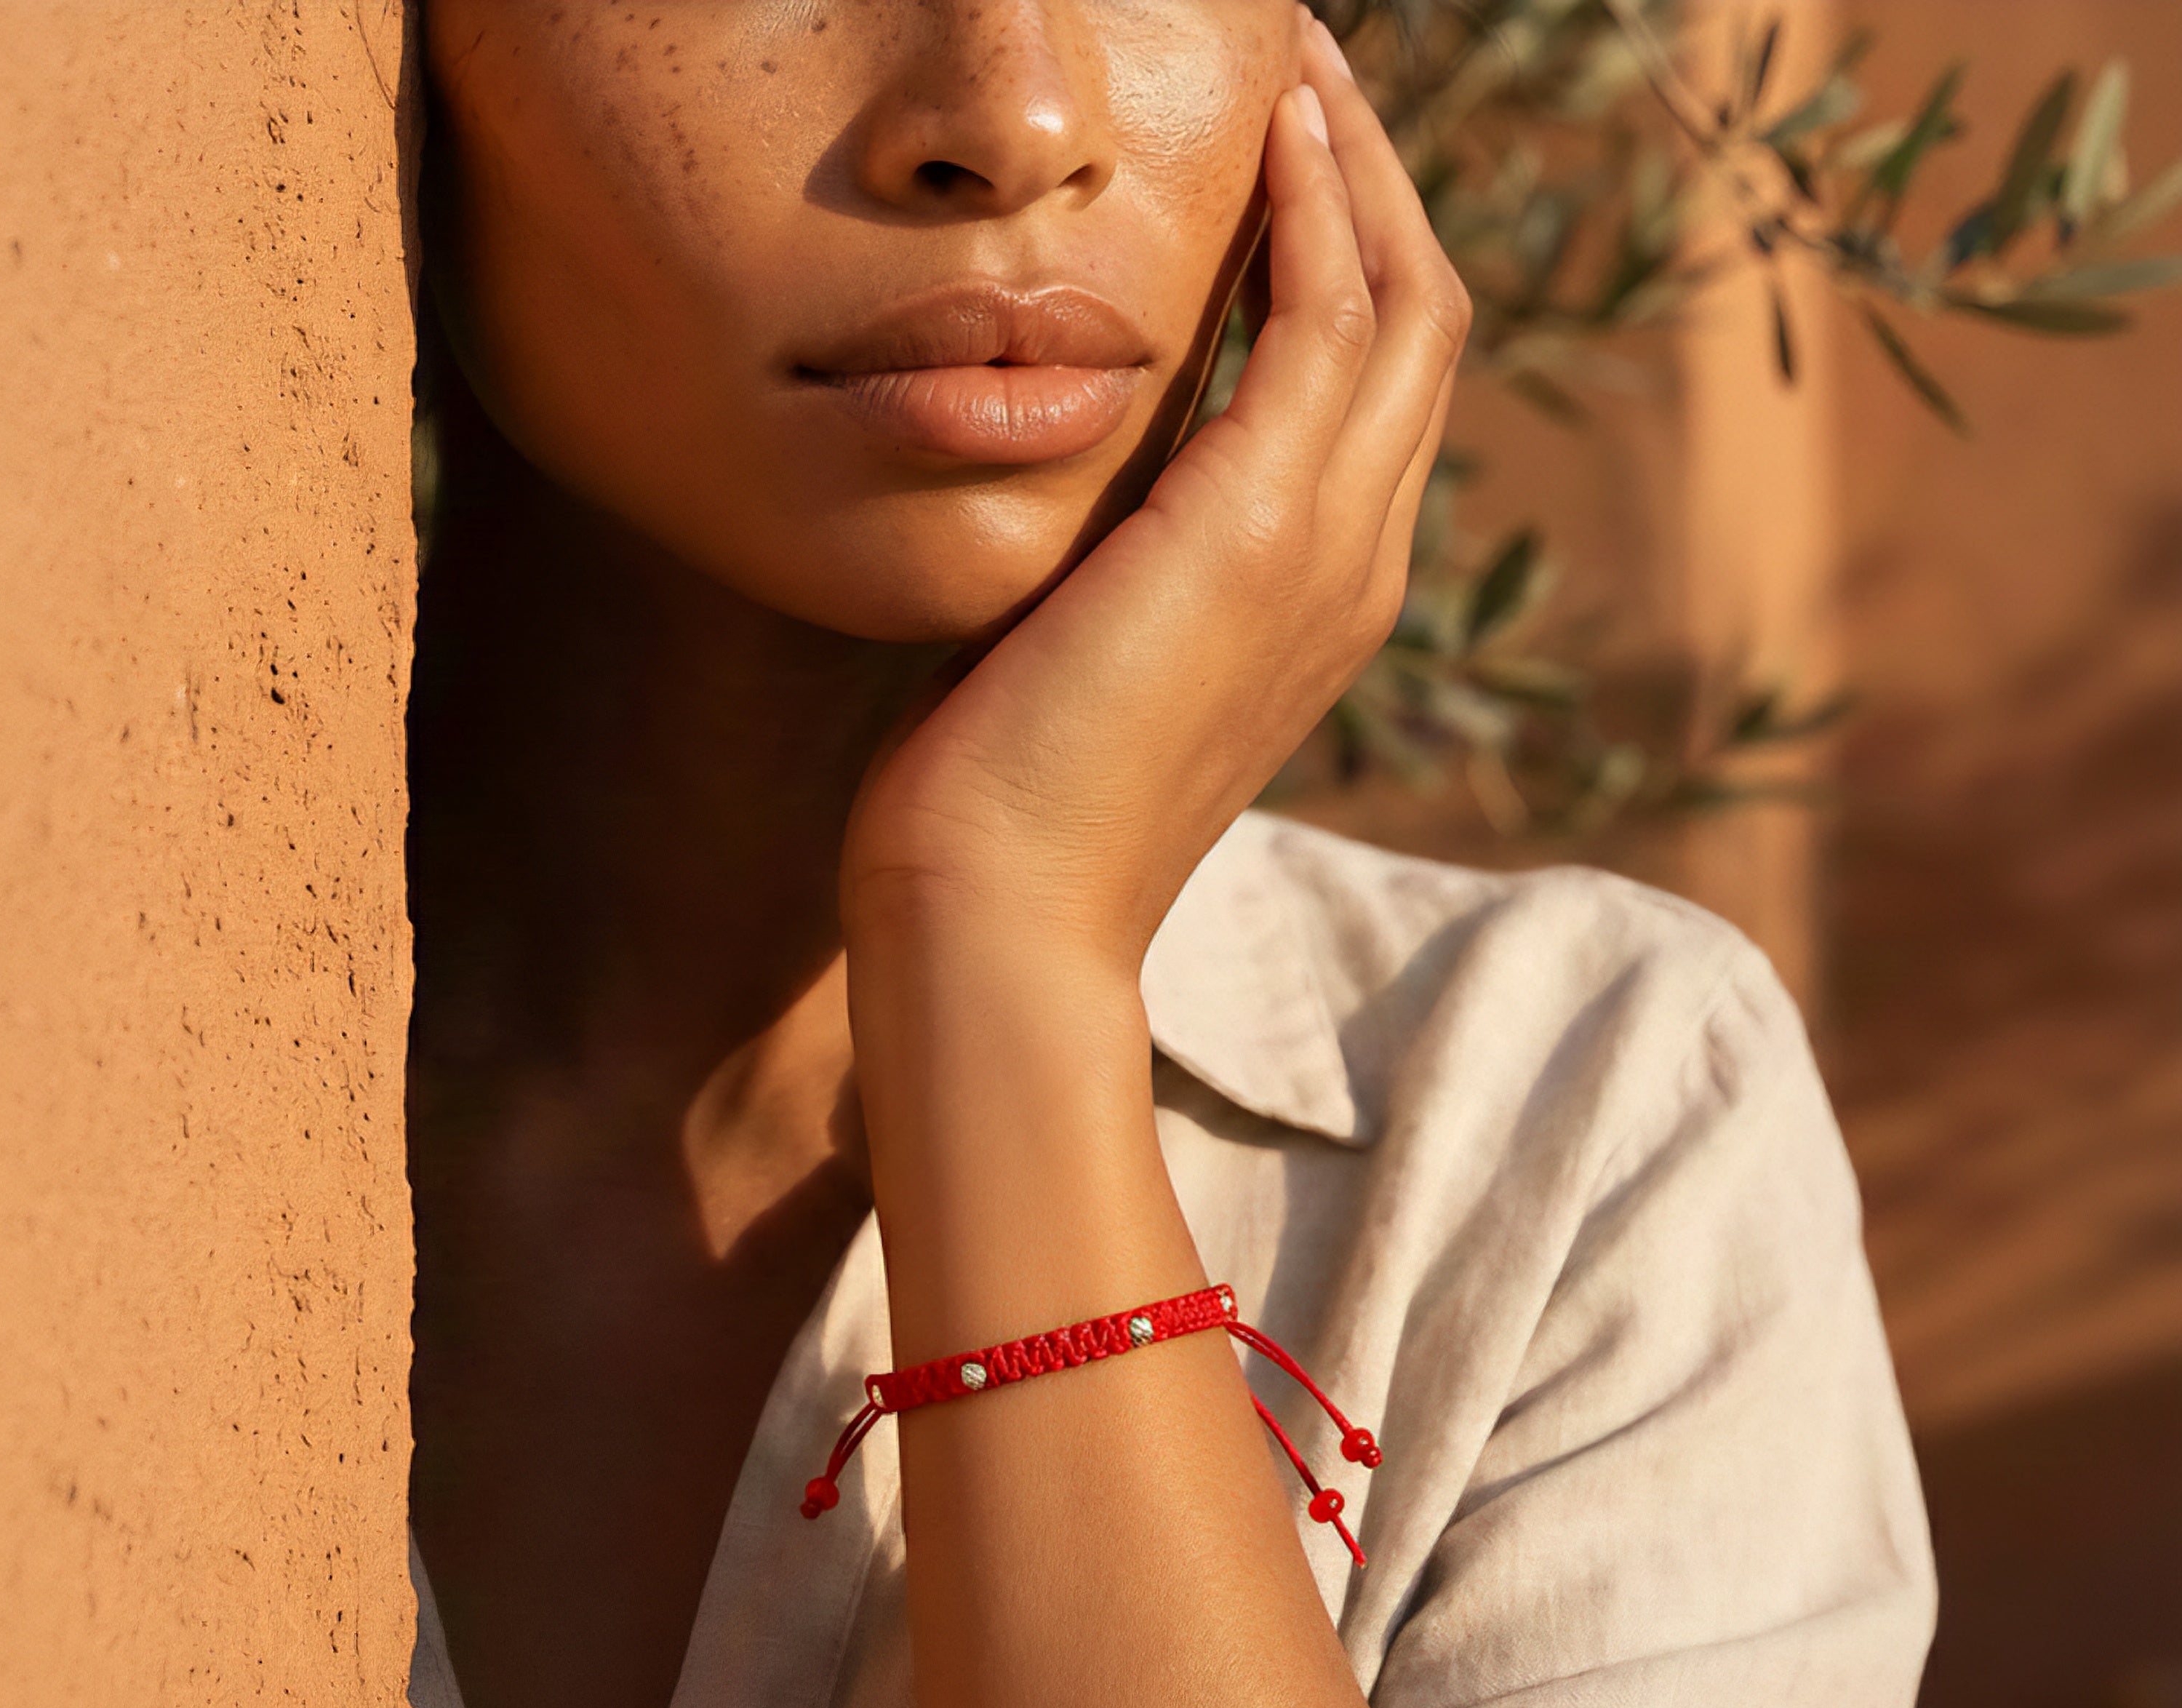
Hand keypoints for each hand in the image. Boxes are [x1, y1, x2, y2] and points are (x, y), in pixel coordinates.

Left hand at [840, 9, 1469, 979]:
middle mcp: (1355, 565)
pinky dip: (1316, 212)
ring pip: (1404, 303)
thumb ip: (1122, 547)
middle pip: (1419, 324)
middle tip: (1304, 70)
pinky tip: (1269, 128)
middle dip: (1369, 184)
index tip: (1279, 157)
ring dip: (1353, 165)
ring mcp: (1329, 550)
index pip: (1370, 390)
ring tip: (1295, 60)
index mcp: (1316, 595)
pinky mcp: (1265, 531)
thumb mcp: (1082, 640)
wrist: (999, 912)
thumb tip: (1082, 464)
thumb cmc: (1004, 797)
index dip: (1343, 257)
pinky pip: (1333, 321)